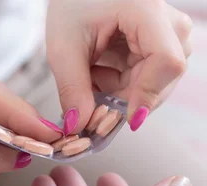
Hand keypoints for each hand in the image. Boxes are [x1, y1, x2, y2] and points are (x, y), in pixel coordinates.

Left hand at [46, 0, 191, 133]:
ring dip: (121, 89)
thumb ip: (73, 88)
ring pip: (156, 82)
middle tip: (89, 95)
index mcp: (146, 12)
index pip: (166, 61)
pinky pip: (150, 77)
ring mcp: (170, 33)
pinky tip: (100, 68)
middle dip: (124, 96)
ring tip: (91, 71)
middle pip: (163, 78)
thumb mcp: (63, 48)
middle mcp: (170, 22)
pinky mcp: (163, 43)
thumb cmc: (70, 6)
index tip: (125, 118)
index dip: (148, 94)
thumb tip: (81, 125)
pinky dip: (123, 82)